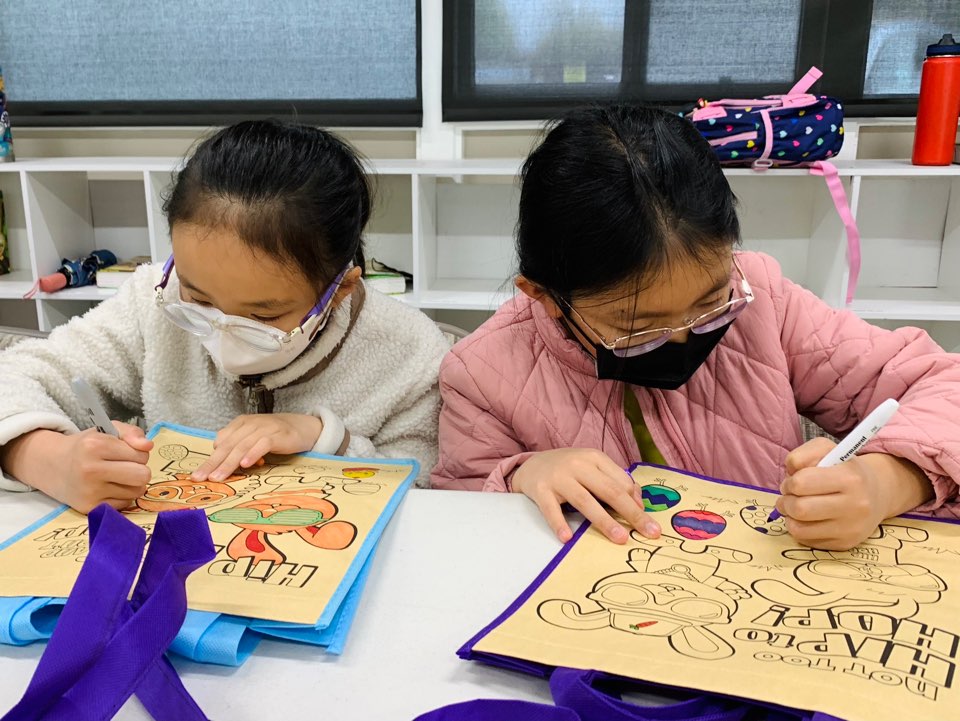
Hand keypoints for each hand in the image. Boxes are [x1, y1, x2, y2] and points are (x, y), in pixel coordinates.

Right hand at [0, 422, 152, 512]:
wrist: (54, 466)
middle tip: (127, 466)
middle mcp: (90, 469)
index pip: (141, 455)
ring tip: (116, 476)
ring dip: (132, 484)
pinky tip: (109, 488)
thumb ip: (132, 432)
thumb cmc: (87, 447)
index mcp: (95, 446)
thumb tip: (148, 446)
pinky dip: (122, 496)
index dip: (139, 453)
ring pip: (137, 491)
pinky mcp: (90, 508)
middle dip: (140, 470)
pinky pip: (125, 504)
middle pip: (142, 476)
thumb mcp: (108, 430)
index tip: (125, 452)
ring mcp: (89, 491)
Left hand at [191, 413, 322, 481]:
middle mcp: (250, 424)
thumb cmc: (276, 435)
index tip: (199, 475)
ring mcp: (264, 428)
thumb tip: (222, 460)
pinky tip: (245, 465)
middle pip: (228, 445)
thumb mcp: (253, 438)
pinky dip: (253, 454)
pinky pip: (262, 444)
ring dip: (229, 463)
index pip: (221, 442)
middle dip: (213, 463)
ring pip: (242, 446)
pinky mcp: (278, 434)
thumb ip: (238, 446)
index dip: (210, 459)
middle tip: (201, 478)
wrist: (303, 427)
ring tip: (219, 477)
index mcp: (241, 423)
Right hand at [511, 448, 660, 543]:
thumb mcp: (592, 468)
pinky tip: (568, 538)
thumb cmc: (569, 471)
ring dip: (604, 521)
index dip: (636, 503)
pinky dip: (559, 523)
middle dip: (631, 513)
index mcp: (594, 458)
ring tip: (620, 538)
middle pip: (609, 490)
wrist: (531, 465)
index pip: (621, 482)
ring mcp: (558, 477)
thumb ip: (615, 481)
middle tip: (649, 532)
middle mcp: (578, 465)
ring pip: (585, 500)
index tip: (646, 522)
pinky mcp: (540, 490)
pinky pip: (551, 509)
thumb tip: (639, 504)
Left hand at [777, 437, 934, 549]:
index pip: (801, 483)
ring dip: (789, 517)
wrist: (877, 494)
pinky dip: (799, 529)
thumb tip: (789, 473)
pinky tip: (806, 519)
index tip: (792, 481)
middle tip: (789, 496)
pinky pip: (807, 540)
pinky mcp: (845, 543)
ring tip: (794, 507)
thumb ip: (802, 455)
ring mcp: (851, 528)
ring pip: (799, 528)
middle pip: (800, 509)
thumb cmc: (844, 468)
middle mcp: (855, 505)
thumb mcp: (826, 450)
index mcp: (850, 478)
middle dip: (786, 501)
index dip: (789, 482)